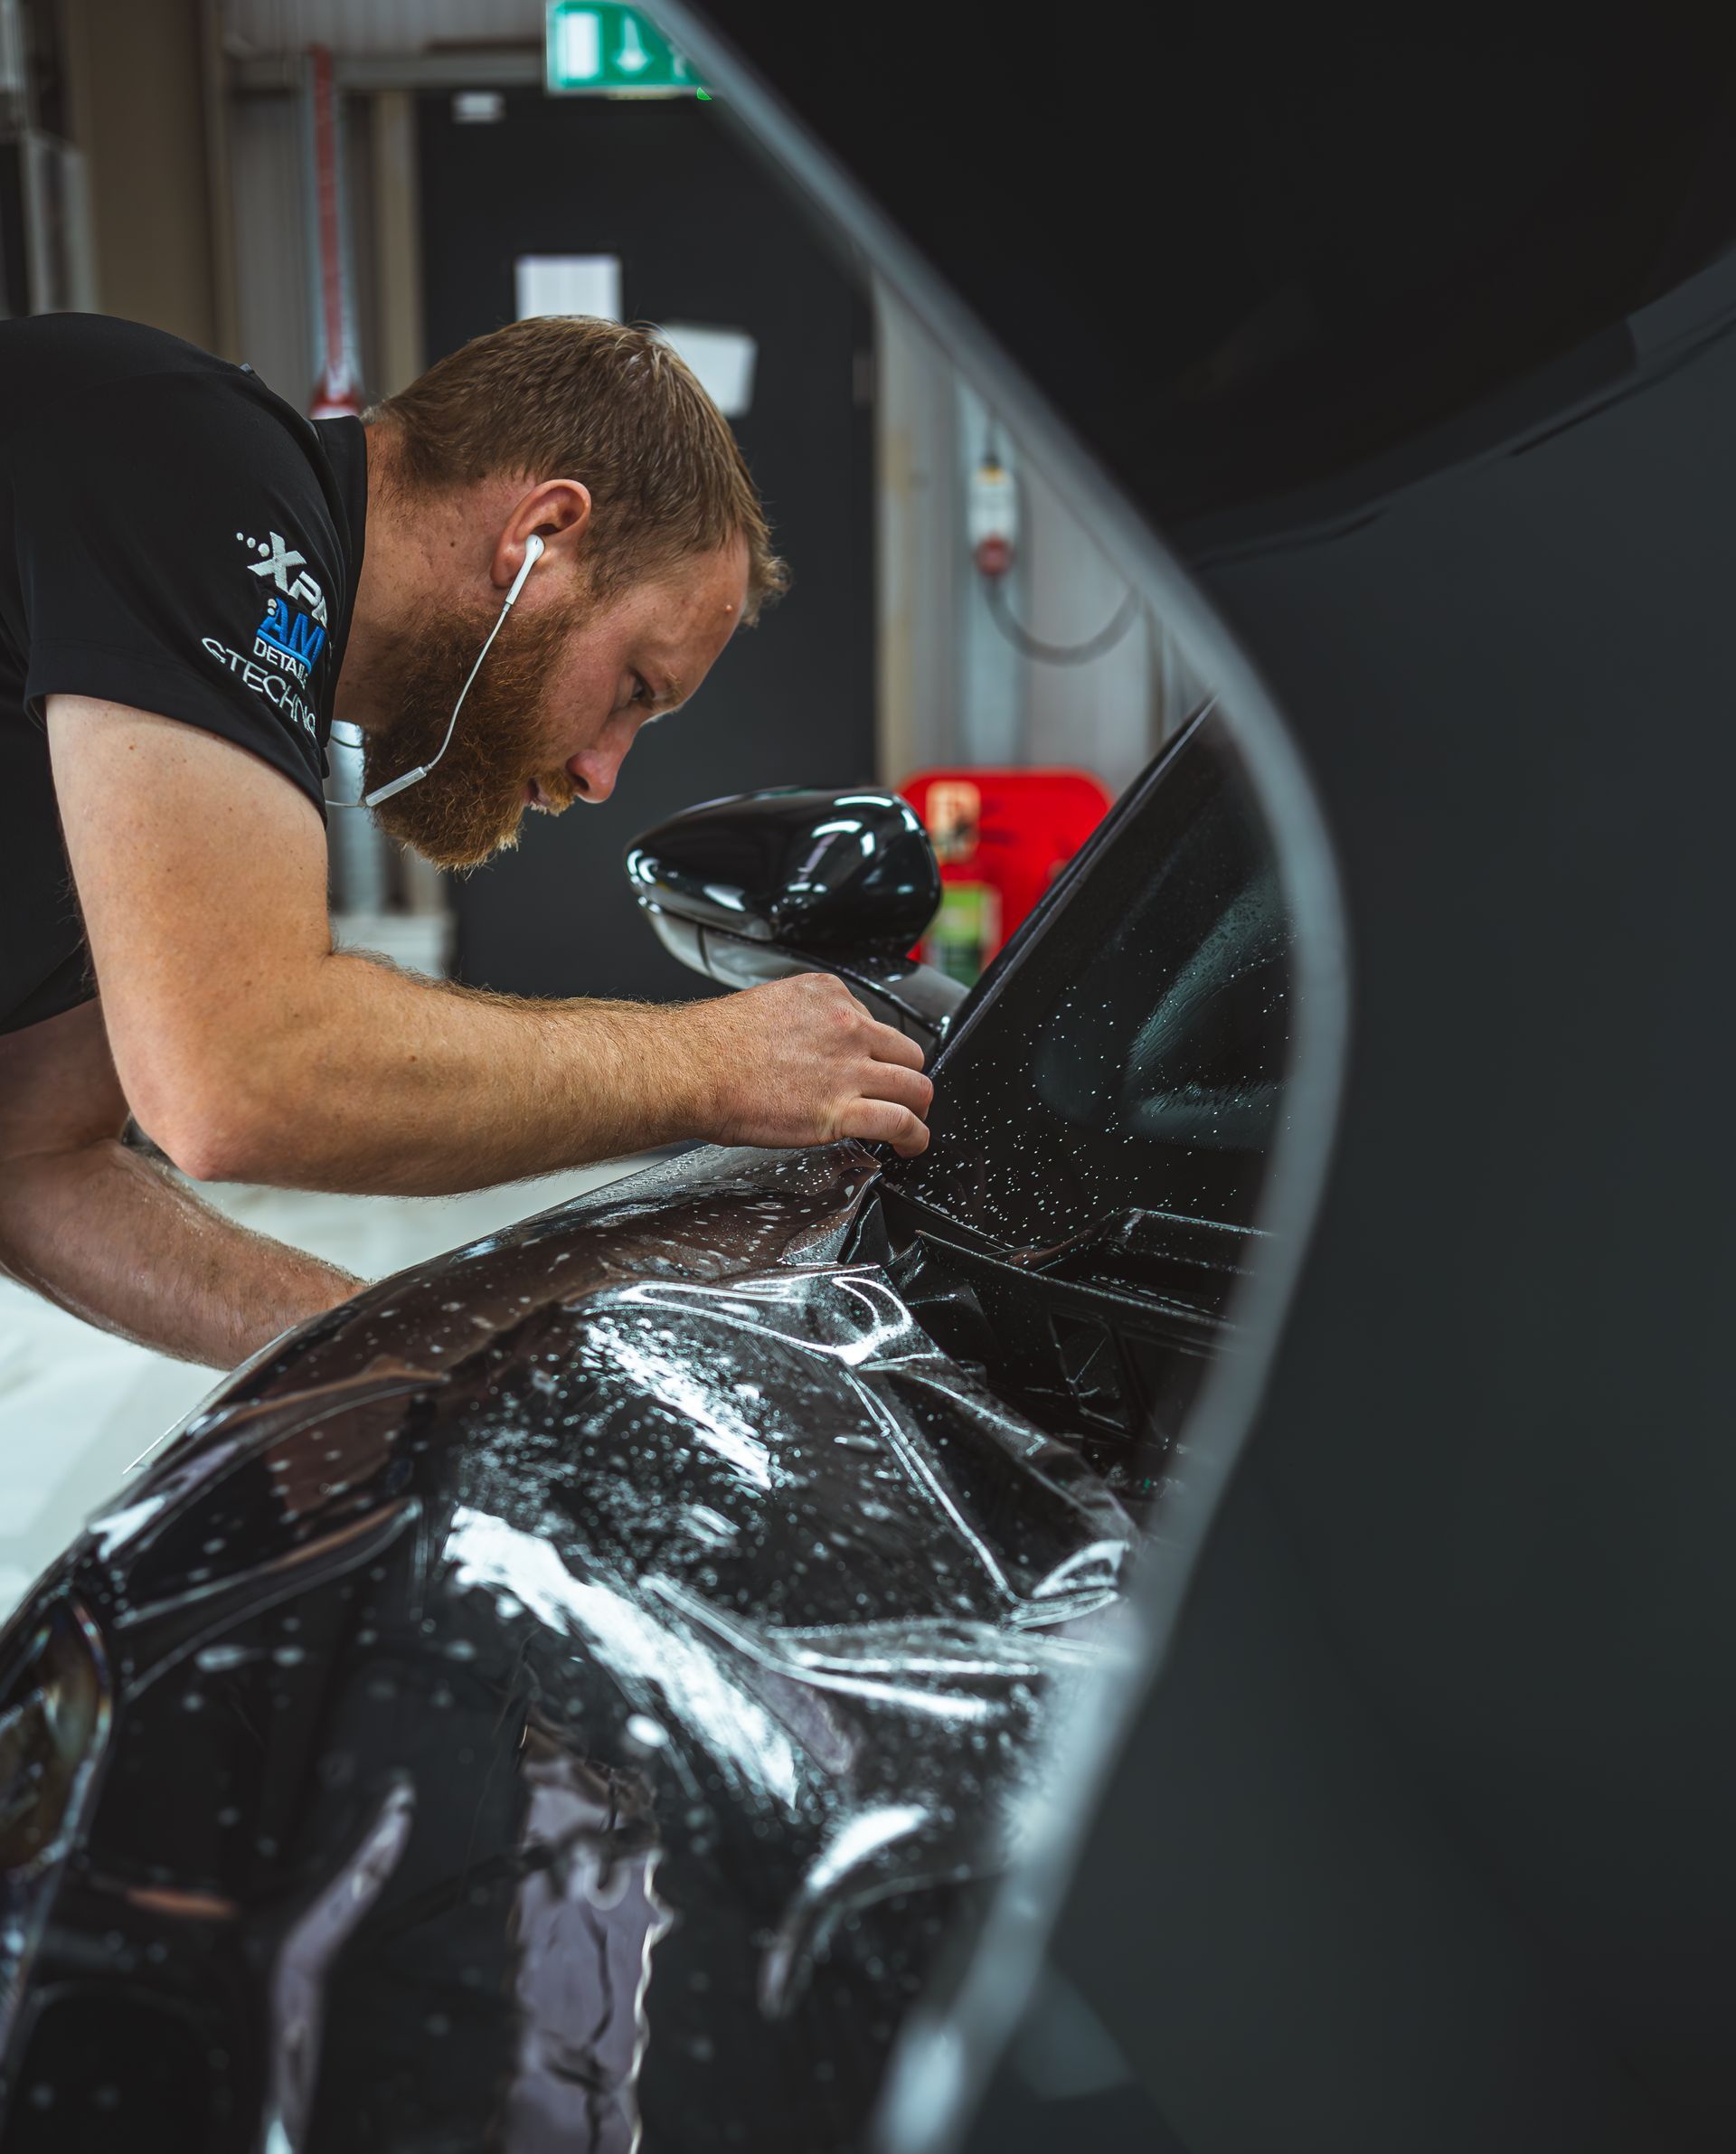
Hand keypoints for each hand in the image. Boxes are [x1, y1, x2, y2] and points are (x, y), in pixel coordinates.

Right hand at [680, 974, 932, 1155]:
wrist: (690, 1070)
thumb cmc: (711, 1046)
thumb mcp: (767, 1008)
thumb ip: (801, 1022)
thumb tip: (808, 1046)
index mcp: (827, 995)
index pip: (875, 1022)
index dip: (875, 1051)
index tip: (867, 1066)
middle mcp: (846, 1026)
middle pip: (907, 1052)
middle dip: (905, 1076)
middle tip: (899, 1095)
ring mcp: (848, 1068)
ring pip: (914, 1086)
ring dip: (918, 1107)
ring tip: (914, 1122)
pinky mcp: (841, 1109)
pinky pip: (900, 1121)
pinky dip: (916, 1136)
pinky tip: (912, 1144)